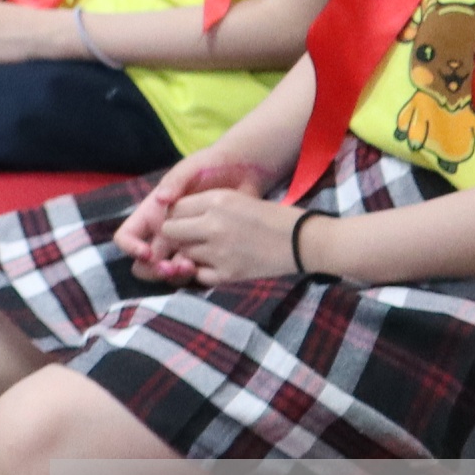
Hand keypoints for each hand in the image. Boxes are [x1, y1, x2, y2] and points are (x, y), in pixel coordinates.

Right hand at [115, 145, 275, 275]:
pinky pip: (195, 272)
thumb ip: (175, 181)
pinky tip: (206, 269)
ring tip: (191, 267)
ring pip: (168, 270)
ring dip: (174, 275)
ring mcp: (185, 244)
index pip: (127, 236)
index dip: (130, 247)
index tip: (147, 252)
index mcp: (153, 214)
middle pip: (144, 261)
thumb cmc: (212, 166)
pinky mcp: (206, 251)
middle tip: (171, 267)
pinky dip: (196, 276)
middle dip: (153, 269)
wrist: (246, 173)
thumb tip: (161, 200)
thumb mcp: (192, 168)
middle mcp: (164, 233)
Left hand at [149, 184, 307, 287]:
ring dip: (190, 253)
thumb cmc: (273, 217)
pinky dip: (203, 271)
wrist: (304, 241)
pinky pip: (198, 274)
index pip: (174, 208)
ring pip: (182, 253)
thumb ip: (206, 206)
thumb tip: (175, 215)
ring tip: (208, 251)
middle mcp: (212, 224)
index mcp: (217, 200)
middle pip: (169, 231)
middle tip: (190, 238)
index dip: (176, 215)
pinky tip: (216, 265)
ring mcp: (218, 251)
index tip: (184, 221)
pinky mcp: (228, 273)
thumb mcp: (238, 199)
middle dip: (175, 235)